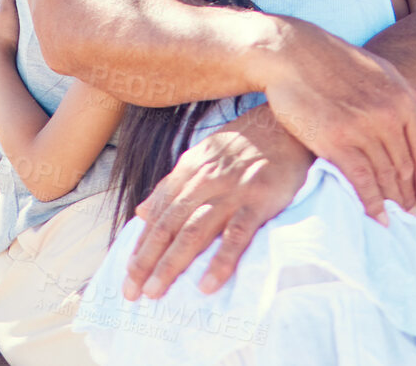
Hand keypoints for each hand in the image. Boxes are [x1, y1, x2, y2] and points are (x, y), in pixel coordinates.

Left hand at [123, 109, 310, 300]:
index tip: (128, 274)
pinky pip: (236, 235)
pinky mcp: (259, 201)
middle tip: (131, 291)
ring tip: (156, 291)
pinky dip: (221, 261)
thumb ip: (171, 185)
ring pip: (194, 232)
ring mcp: (232, 191)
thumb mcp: (202, 157)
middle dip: (146, 261)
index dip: (141, 245)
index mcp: (188, 170)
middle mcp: (204, 181)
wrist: (288, 124)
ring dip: (171, 264)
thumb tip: (140, 211)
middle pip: (169, 226)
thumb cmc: (244, 145)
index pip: (158, 214)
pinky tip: (207, 284)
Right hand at [255, 16, 415, 221]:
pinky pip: (360, 180)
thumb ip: (415, 98)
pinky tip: (376, 216)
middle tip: (410, 214)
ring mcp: (361, 129)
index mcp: (402, 99)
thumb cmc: (337, 62)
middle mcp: (387, 116)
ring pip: (385, 176)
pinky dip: (371, 202)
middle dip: (409, 194)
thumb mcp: (384, 71)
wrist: (292, 54)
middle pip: (406, 167)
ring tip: (394, 218)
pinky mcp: (335, 141)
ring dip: (392, 202)